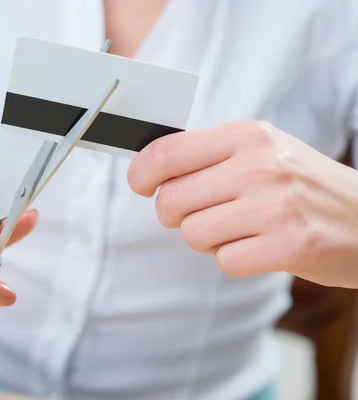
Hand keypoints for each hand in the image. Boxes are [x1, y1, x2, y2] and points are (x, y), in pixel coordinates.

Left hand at [127, 121, 357, 286]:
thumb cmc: (302, 185)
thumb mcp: (261, 150)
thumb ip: (209, 155)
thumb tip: (149, 167)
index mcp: (247, 136)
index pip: (167, 152)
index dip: (141, 173)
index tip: (140, 184)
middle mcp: (259, 165)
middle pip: (170, 200)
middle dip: (176, 214)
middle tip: (203, 212)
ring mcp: (276, 205)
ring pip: (193, 234)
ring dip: (209, 238)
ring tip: (242, 228)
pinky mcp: (290, 244)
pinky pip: (224, 261)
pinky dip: (235, 258)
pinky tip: (261, 245)